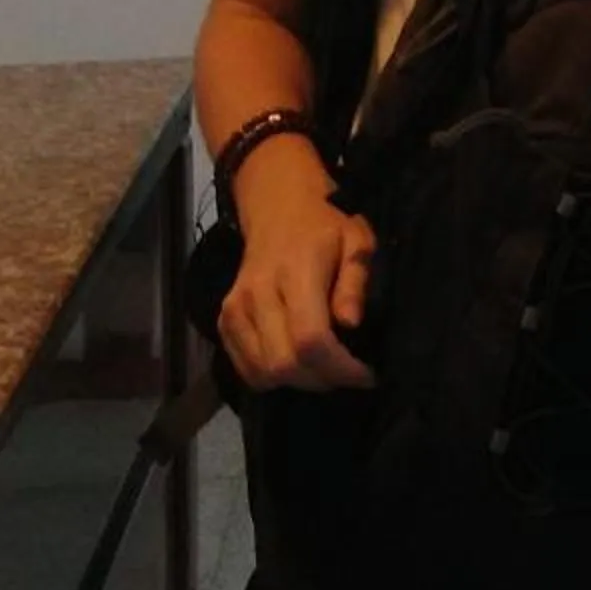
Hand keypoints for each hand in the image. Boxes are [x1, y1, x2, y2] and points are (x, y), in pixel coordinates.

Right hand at [216, 137, 376, 392]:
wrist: (277, 206)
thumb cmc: (326, 224)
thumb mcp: (356, 241)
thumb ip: (355, 282)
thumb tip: (350, 324)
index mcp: (296, 273)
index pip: (310, 340)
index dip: (339, 368)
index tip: (367, 374)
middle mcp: (257, 295)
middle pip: (283, 364)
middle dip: (322, 380)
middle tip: (349, 374)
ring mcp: (234, 309)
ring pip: (262, 373)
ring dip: (299, 382)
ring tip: (325, 370)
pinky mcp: (223, 320)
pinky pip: (245, 368)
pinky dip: (273, 377)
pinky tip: (298, 364)